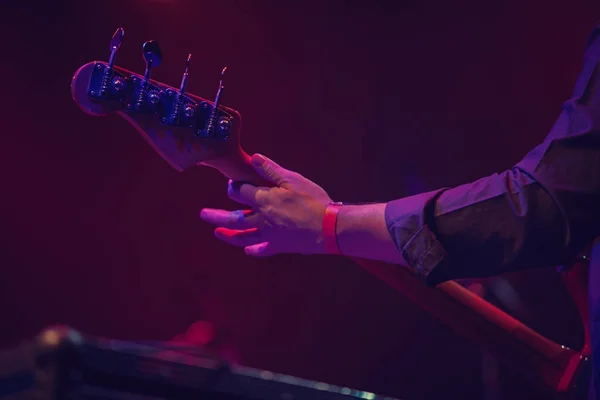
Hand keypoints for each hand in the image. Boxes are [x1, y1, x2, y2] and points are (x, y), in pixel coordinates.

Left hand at [200, 154, 332, 255]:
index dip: (235, 186)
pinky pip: (263, 250)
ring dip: (228, 235)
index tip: (233, 184)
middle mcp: (262, 219)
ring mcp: (270, 234)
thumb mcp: (293, 179)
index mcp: (264, 200)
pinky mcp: (280, 246)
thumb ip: (271, 170)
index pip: (240, 192)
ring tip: (216, 233)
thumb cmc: (312, 200)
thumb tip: (254, 158)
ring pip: (243, 236)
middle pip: (234, 218)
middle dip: (217, 215)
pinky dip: (255, 250)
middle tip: (203, 214)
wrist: (328, 227)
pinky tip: (248, 251)